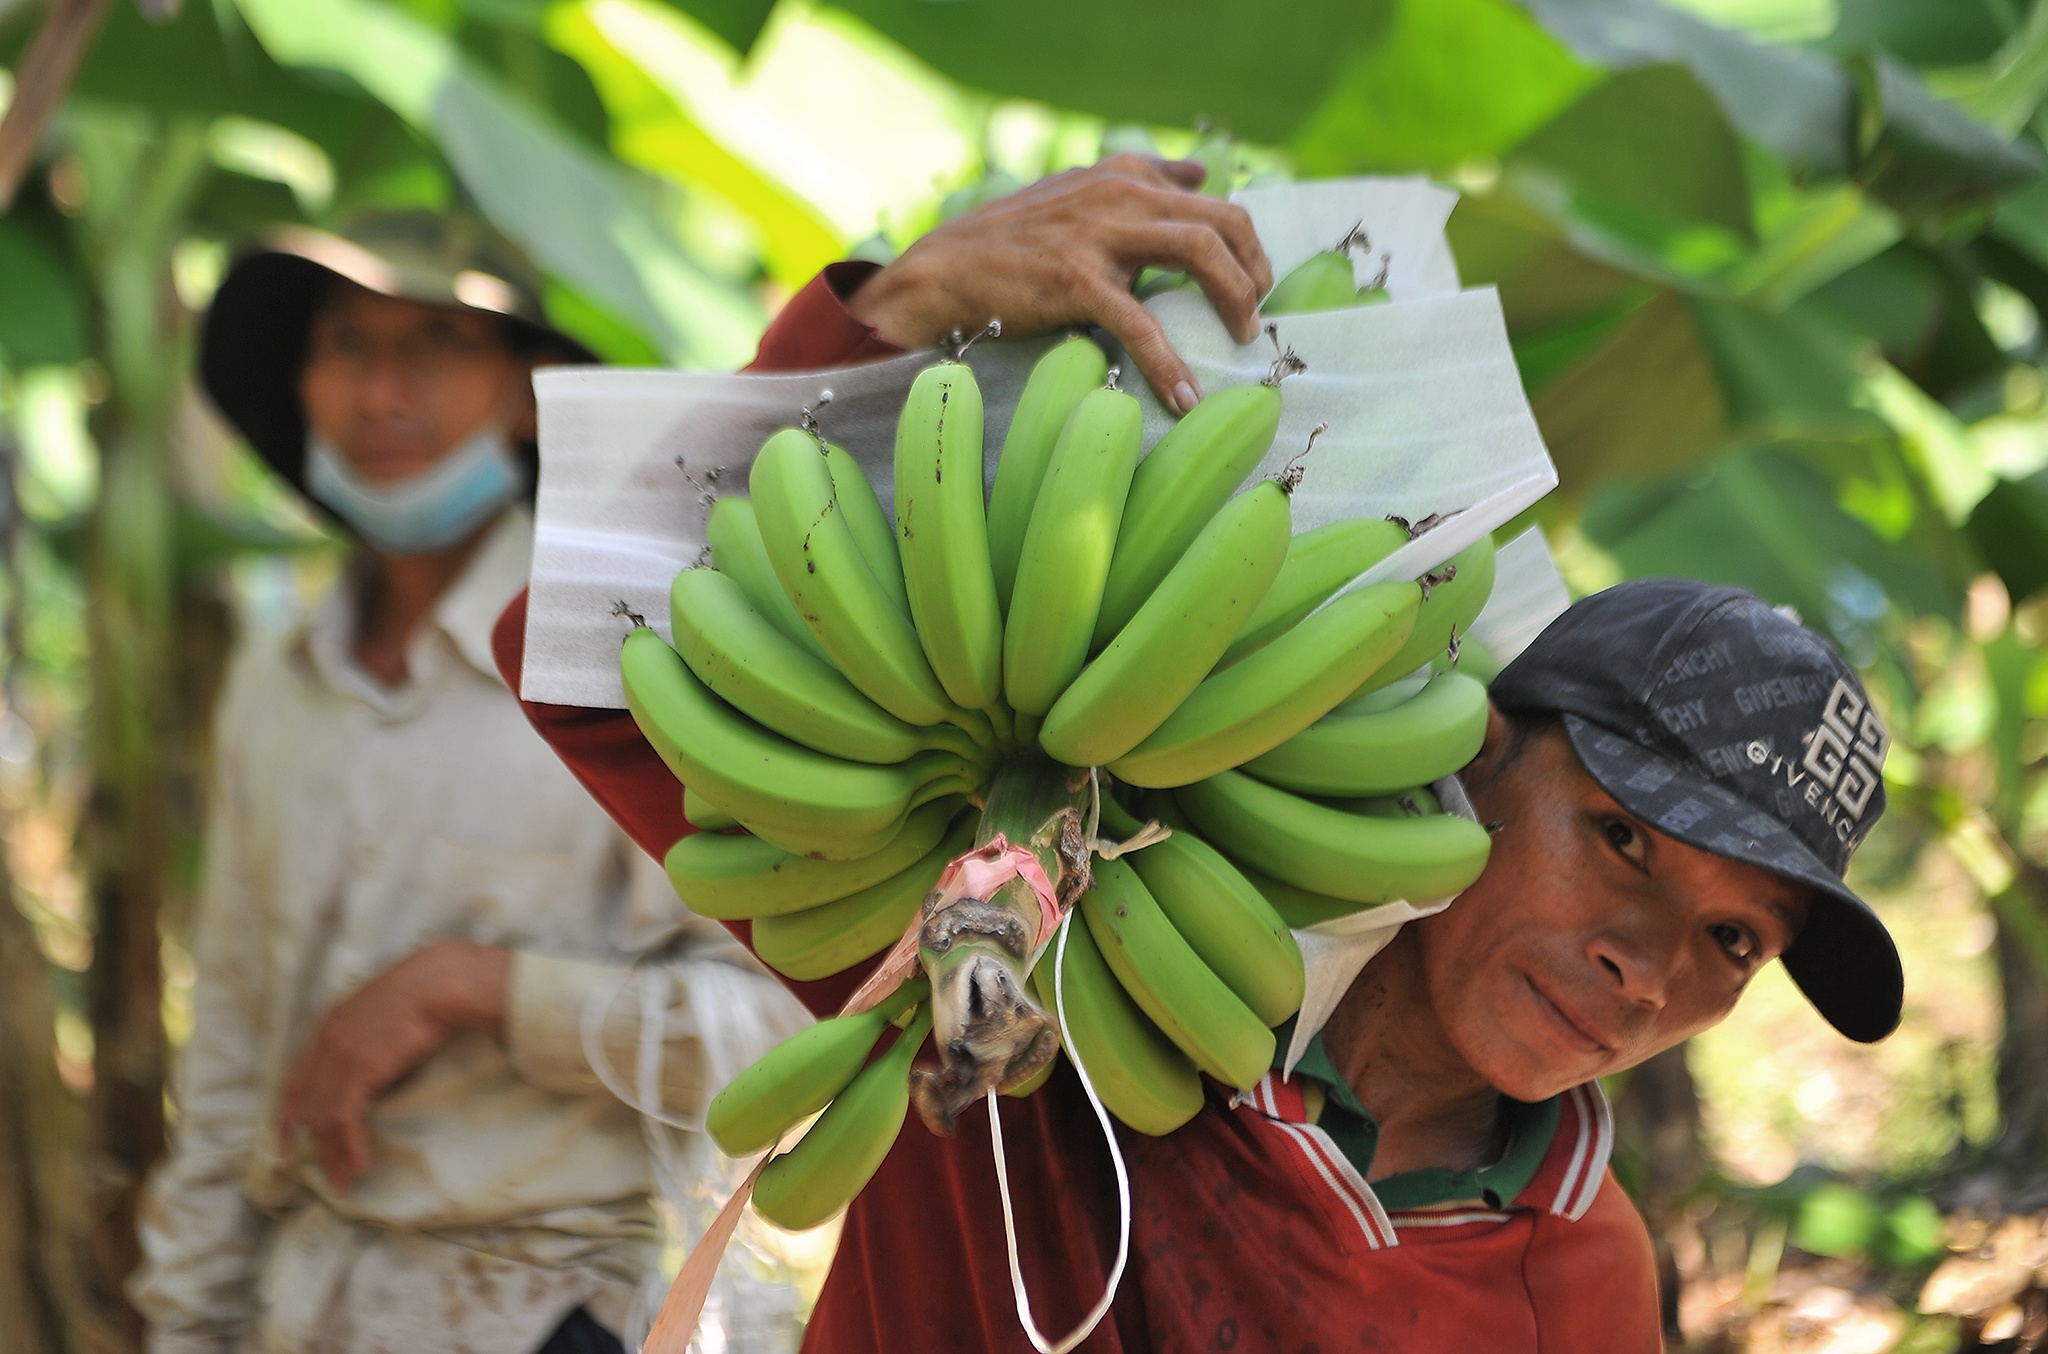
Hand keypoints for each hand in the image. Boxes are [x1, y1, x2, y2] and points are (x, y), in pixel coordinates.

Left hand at [276, 940, 508, 1192]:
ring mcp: (339, 1057)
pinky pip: (345, 1120)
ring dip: (334, 1155)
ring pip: (323, 1119)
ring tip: (344, 1183)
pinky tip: (359, 1166)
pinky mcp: (359, 1072)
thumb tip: (379, 1063)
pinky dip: (350, 1147)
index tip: (285, 1141)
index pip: (297, 1078)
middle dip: (316, 1145)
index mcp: (329, 1025)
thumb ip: (371, 1034)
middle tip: (326, 1176)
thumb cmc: (428, 989)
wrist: (440, 982)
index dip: (287, 1113)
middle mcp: (326, 1042)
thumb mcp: (386, 1010)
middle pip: (309, 1105)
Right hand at [846, 155, 1272, 414]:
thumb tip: (1200, 174)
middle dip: (1254, 269)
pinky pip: (1142, 323)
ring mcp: (1099, 233)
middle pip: (1222, 219)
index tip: (1253, 282)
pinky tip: (1185, 398)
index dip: (1246, 244)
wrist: (943, 271)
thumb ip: (1141, 180)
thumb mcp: (1078, 192)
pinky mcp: (1077, 279)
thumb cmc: (1010, 242)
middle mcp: (1119, 193)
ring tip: (1241, 339)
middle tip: (1255, 315)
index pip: (1213, 199)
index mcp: (1123, 175)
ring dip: (1234, 298)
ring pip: (1200, 250)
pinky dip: (1169, 364)